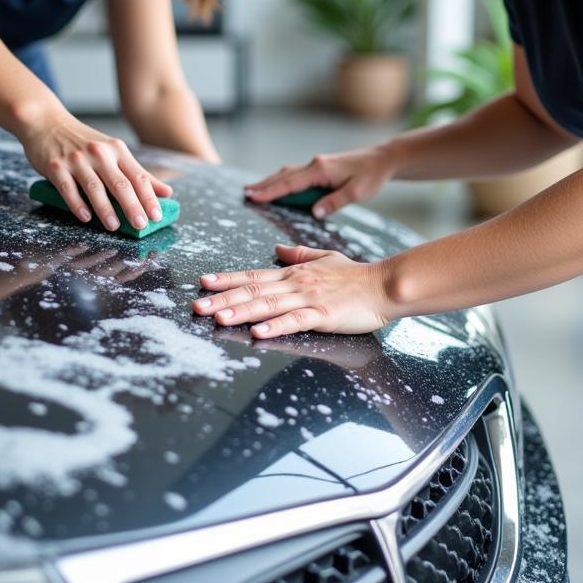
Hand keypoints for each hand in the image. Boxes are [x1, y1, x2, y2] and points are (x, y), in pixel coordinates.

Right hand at [18, 107, 172, 231]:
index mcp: (117, 150)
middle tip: (141, 225)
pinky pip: (68, 189)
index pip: (138, 177)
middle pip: (120, 184)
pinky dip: (77, 205)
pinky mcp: (56, 167)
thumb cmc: (83, 141)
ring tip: (114, 227)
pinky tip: (86, 218)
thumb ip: (138, 173)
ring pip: (95, 188)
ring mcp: (77, 160)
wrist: (46, 121)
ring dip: (105, 209)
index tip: (157, 216)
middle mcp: (99, 153)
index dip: (149, 198)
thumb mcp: (113, 151)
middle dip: (132, 206)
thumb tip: (167, 192)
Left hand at [192, 244, 392, 338]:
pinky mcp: (323, 315)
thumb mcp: (325, 258)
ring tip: (218, 317)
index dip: (227, 279)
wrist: (384, 285)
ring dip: (241, 311)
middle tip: (197, 306)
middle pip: (253, 290)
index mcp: (294, 273)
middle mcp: (296, 283)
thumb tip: (276, 250)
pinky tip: (257, 332)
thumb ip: (298, 254)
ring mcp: (308, 299)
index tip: (204, 282)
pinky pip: (295, 321)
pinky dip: (275, 326)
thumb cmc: (357, 276)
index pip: (253, 275)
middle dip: (223, 298)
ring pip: (268, 304)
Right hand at [244, 146, 393, 218]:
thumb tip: (314, 213)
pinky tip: (277, 185)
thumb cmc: (370, 176)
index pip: (290, 183)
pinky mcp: (320, 167)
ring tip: (254, 190)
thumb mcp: (356, 193)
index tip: (253, 197)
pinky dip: (282, 180)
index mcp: (320, 170)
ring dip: (271, 181)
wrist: (382, 159)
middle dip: (264, 185)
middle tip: (245, 194)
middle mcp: (314, 164)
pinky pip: (296, 174)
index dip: (270, 191)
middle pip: (283, 176)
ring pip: (288, 173)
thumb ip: (333, 202)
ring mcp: (316, 164)